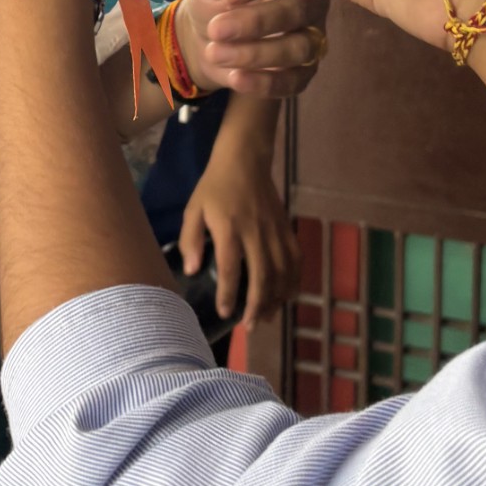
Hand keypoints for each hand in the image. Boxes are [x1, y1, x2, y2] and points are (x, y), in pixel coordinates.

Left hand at [177, 0, 327, 96]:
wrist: (202, 38)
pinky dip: (265, 83)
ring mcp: (311, 37)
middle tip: (216, 27)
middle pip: (299, 9)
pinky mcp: (304, 71)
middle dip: (257, 20)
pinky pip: (295, 81)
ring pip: (299, 47)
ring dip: (255, 53)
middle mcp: (311, 0)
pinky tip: (235, 78)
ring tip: (214, 52)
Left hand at [178, 118, 297, 326]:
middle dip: (256, 305)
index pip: (231, 268)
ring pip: (282, 272)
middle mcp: (256, 232)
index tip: (225, 313)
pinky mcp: (287, 228)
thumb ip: (190, 239)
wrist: (246, 159)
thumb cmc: (215, 186)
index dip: (229, 293)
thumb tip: (190, 271)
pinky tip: (287, 296)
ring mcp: (275, 231)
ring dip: (275, 298)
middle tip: (248, 326)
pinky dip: (293, 281)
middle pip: (262, 276)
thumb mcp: (193, 209)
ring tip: (265, 317)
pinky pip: (295, 260)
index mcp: (229, 228)